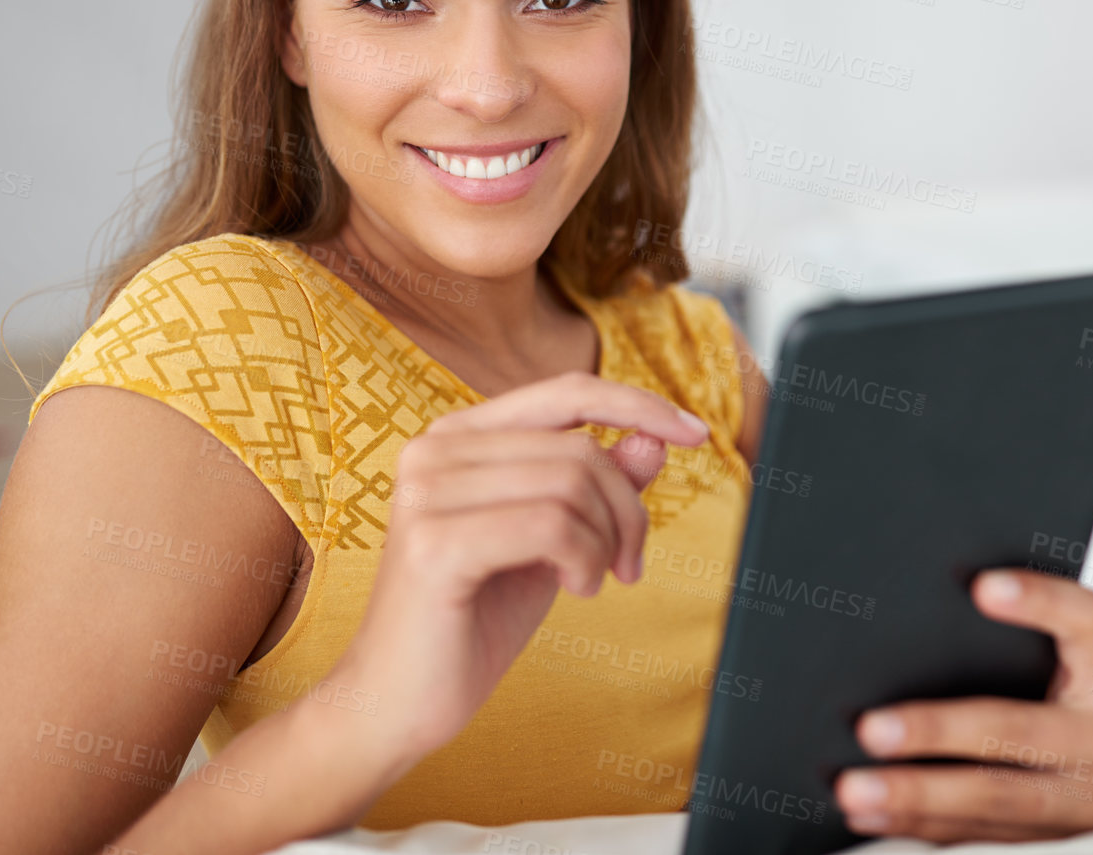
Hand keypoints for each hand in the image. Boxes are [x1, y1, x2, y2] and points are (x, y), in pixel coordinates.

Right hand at [325, 371, 710, 776]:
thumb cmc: (474, 619)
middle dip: (628, 510)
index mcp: (459, 437)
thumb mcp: (554, 542)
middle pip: (580, 447)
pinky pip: (551, 526)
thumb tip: (653, 439)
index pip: (566, 391)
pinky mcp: (436, 544)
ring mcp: (428, 493)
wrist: (397, 701)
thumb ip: (596, 487)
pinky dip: (583, 559)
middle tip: (628, 566)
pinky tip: (575, 589)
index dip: (637, 403)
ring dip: (606, 542)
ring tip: (592, 581)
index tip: (695, 432)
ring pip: (571, 484)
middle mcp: (435, 450)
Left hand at [833, 569, 1092, 842]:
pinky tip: (873, 816)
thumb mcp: (1045, 671)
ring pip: (997, 799)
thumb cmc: (1045, 706)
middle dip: (937, 730)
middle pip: (1019, 728)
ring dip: (916, 795)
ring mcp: (1089, 803)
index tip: (981, 585)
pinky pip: (983, 836)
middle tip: (870, 728)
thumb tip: (894, 633)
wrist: (1088, 786)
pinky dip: (920, 826)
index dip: (1040, 599)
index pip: (1084, 620)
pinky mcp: (1059, 846)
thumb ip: (996, 647)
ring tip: (853, 788)